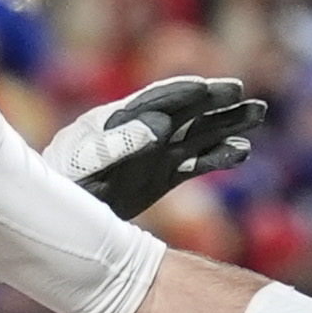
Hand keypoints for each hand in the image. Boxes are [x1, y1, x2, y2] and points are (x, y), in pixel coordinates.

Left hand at [46, 75, 267, 218]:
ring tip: (257, 114)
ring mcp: (153, 154)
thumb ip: (117, 145)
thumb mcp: (83, 166)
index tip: (208, 89)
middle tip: (243, 94)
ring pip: (195, 133)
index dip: (182, 93)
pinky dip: (217, 156)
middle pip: (182, 111)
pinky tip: (242, 152)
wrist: (53, 224)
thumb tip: (159, 126)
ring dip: (225, 125)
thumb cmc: (59, 189)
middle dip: (212, 102)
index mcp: (114, 120)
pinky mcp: (161, 177)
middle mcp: (139, 132)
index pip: (155, 101)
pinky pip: (194, 163)